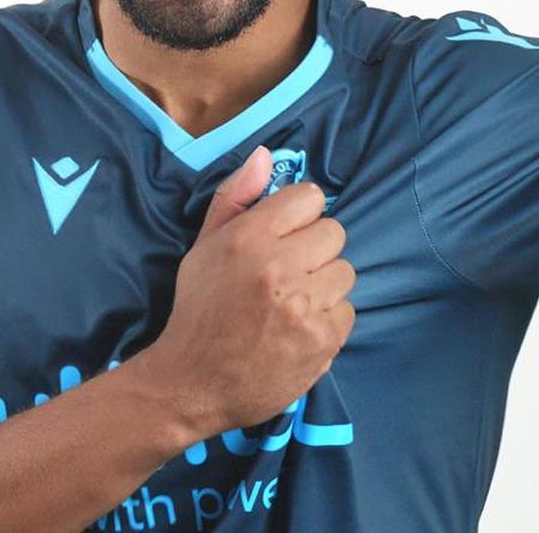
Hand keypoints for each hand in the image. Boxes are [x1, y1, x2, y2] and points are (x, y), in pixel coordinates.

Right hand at [146, 145, 355, 439]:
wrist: (191, 383)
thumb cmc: (198, 308)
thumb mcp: (204, 246)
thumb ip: (235, 196)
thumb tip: (266, 155)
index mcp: (250, 237)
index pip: (310, 197)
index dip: (298, 216)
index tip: (284, 236)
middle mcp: (280, 266)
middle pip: (334, 232)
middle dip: (313, 250)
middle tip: (287, 273)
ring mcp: (304, 306)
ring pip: (344, 272)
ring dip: (324, 286)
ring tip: (292, 303)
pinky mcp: (322, 340)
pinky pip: (347, 311)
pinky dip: (327, 320)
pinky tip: (298, 329)